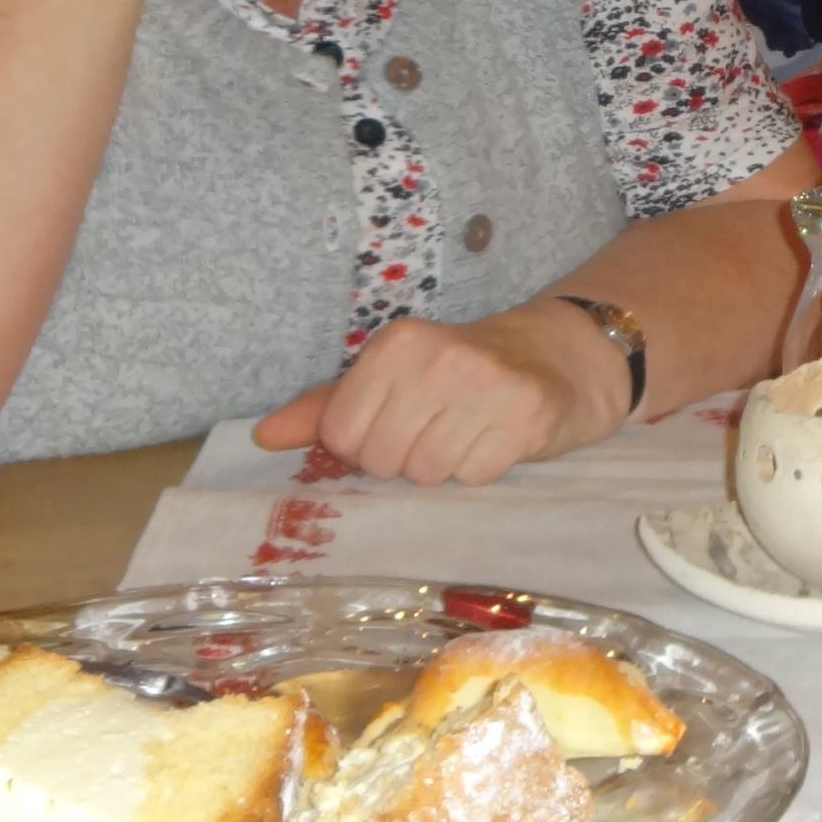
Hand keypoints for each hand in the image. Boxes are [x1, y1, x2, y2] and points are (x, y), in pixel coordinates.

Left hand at [252, 307, 620, 485]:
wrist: (559, 358)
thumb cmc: (461, 374)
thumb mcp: (393, 376)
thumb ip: (326, 408)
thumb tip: (262, 438)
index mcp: (396, 344)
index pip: (341, 436)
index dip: (363, 447)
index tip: (396, 425)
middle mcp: (438, 357)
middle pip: (382, 461)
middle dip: (404, 459)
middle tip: (436, 431)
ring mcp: (486, 385)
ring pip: (427, 474)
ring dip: (444, 467)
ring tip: (466, 434)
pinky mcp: (526, 415)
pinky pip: (474, 477)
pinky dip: (482, 469)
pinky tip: (495, 440)